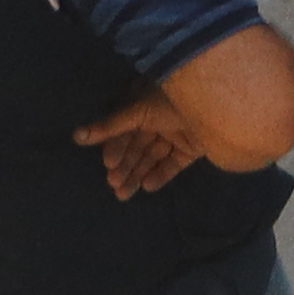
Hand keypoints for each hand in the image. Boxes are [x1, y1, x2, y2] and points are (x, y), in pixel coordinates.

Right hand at [75, 90, 210, 199]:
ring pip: (154, 156)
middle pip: (138, 146)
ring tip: (125, 195)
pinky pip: (174, 162)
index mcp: (146, 103)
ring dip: (138, 173)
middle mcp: (160, 117)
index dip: (116, 148)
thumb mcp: (137, 110)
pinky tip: (148, 186)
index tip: (109, 166)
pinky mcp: (194, 145)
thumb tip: (76, 136)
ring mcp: (179, 131)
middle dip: (126, 166)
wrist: (217, 102)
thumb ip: (109, 126)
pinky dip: (161, 174)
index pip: (125, 129)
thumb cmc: (172, 99)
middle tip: (114, 186)